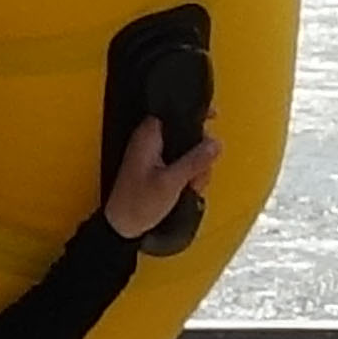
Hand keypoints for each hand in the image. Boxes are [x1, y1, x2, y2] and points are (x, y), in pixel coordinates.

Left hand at [104, 111, 220, 240]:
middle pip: (186, 134)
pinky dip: (188, 175)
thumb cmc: (137, 204)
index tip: (212, 118)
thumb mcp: (171, 183)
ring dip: (195, 168)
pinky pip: (180, 163)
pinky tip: (187, 188)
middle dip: (200, 153)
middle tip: (198, 174)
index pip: (176, 112)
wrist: (123, 226)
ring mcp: (153, 154)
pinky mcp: (156, 167)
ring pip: (186, 151)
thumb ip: (195, 161)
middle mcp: (149, 140)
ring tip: (190, 186)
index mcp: (149, 136)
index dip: (195, 116)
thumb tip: (214, 144)